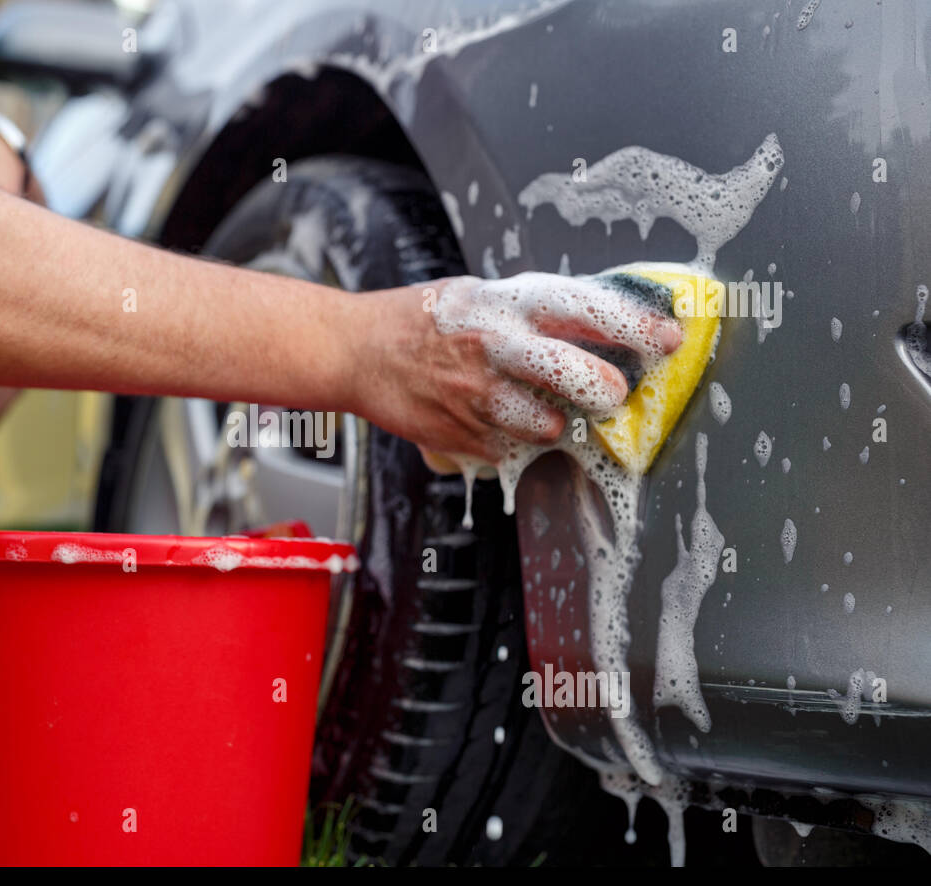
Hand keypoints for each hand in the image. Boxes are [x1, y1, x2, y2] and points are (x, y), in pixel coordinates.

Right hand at [349, 274, 681, 461]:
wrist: (357, 350)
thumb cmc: (426, 319)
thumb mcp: (484, 294)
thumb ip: (539, 312)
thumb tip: (606, 325)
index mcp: (507, 304)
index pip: (585, 309)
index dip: (634, 326)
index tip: (669, 340)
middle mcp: (496, 347)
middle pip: (577, 376)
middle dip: (606, 389)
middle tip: (609, 392)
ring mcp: (478, 397)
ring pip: (548, 425)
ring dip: (554, 422)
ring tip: (537, 406)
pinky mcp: (463, 436)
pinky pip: (513, 448)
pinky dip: (515, 439)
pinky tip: (494, 419)